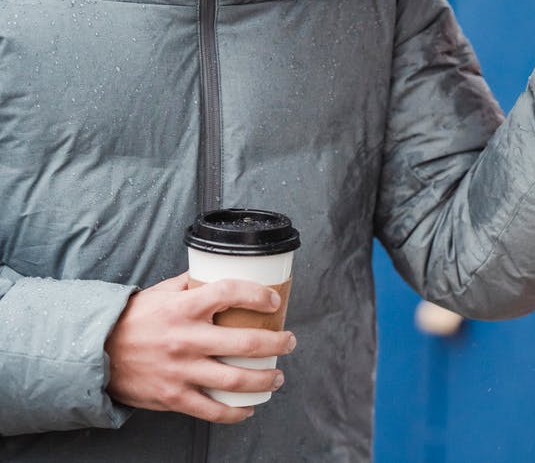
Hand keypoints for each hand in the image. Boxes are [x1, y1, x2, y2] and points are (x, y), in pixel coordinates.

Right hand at [105, 273, 296, 422]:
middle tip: (289, 341)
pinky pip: (213, 410)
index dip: (258, 295)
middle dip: (278, 343)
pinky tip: (250, 407)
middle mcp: (185, 339)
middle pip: (246, 343)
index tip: (274, 300)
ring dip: (266, 379)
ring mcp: (181, 371)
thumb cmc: (133, 320)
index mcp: (183, 307)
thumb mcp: (160, 293)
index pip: (230, 293)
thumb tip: (220, 272)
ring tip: (278, 376)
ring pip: (237, 380)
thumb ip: (192, 283)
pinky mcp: (173, 397)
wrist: (95, 354)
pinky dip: (236, 412)